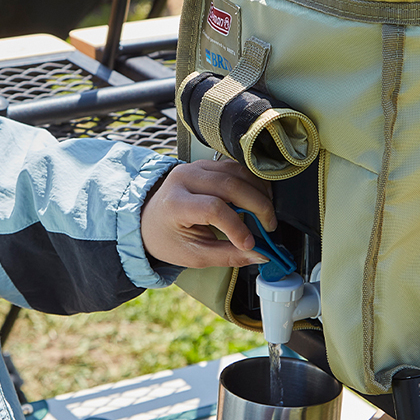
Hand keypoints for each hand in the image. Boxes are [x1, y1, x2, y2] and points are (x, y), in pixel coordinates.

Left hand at [141, 160, 276, 268]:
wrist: (150, 220)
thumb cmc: (168, 238)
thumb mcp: (195, 255)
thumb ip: (228, 256)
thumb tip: (260, 255)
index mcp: (174, 203)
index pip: (213, 208)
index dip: (237, 226)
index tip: (249, 244)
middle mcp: (183, 178)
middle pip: (231, 185)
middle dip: (258, 206)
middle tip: (269, 227)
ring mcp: (195, 167)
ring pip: (237, 171)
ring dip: (259, 191)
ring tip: (267, 214)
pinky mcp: (206, 164)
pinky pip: (236, 167)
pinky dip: (252, 182)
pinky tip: (259, 199)